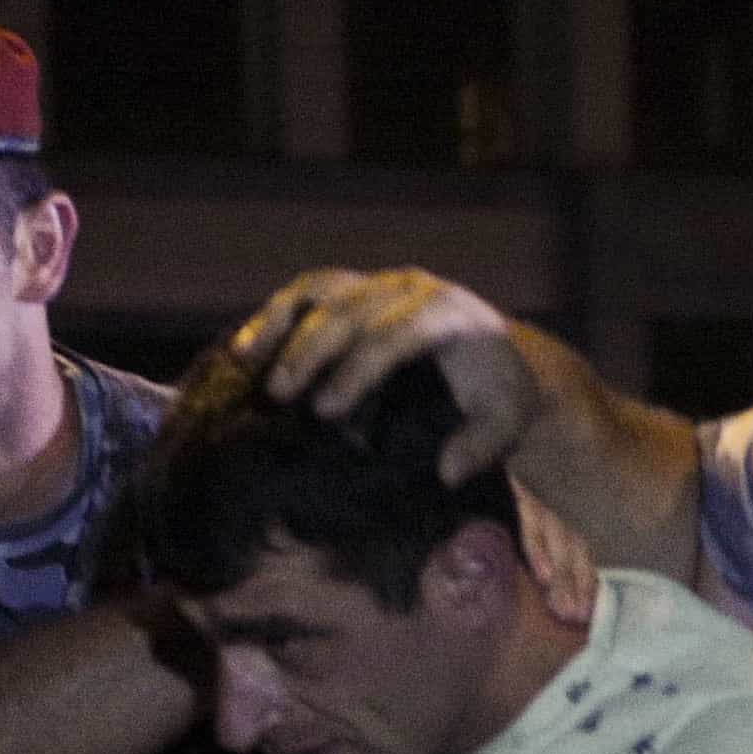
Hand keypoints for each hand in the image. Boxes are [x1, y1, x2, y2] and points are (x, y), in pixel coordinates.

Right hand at [230, 270, 532, 481]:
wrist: (498, 355)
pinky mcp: (358, 287)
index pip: (395, 335)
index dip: (358, 370)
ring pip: (321, 290)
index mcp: (448, 315)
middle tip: (281, 394)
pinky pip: (310, 292)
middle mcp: (410, 288)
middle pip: (350, 310)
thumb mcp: (506, 422)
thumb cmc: (497, 393)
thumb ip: (483, 446)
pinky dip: (276, 315)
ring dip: (280, 323)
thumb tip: (448, 470)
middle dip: (311, 350)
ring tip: (246, 361)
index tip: (327, 410)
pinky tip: (247, 348)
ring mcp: (379, 283)